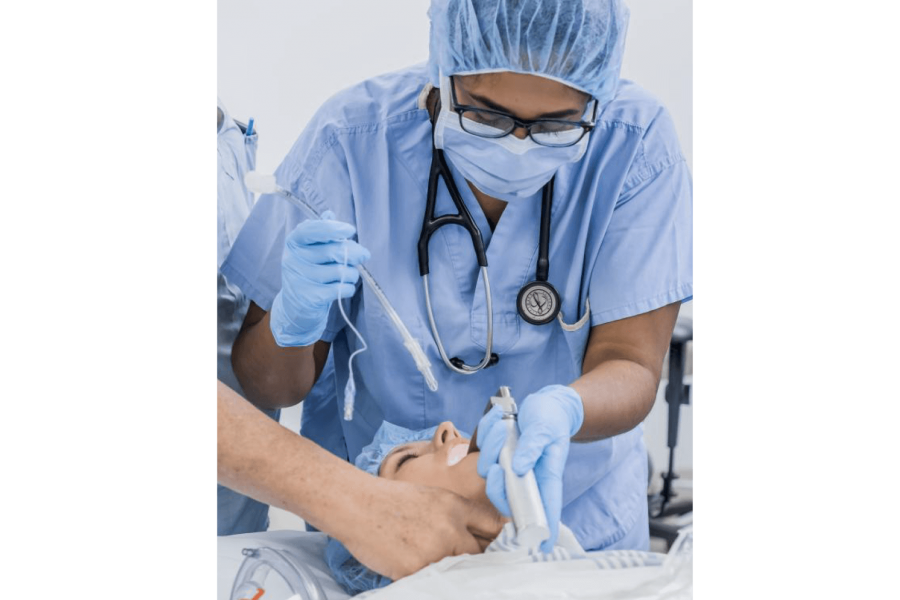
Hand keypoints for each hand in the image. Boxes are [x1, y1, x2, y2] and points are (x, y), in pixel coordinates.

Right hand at [270, 212, 370, 346]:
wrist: (295, 307)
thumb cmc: (308, 273)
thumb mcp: (310, 250)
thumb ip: (321, 232)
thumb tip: (329, 214)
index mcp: (293, 242)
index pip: (313, 229)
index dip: (334, 229)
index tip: (351, 231)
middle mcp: (293, 259)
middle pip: (334, 251)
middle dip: (355, 253)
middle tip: (363, 255)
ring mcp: (300, 279)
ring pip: (341, 271)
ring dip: (352, 274)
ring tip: (349, 275)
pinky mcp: (309, 298)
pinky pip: (341, 289)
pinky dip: (349, 288)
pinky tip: (345, 288)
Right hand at [341, 479, 504, 580]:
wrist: (357, 505)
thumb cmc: (391, 501)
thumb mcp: (431, 496)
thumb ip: (457, 514)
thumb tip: (481, 533)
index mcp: (455, 506)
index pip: (493, 526)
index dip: (500, 538)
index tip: (504, 546)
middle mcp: (449, 528)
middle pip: (481, 553)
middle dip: (477, 558)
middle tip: (471, 561)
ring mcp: (433, 551)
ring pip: (459, 570)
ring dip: (455, 570)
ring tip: (438, 560)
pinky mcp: (416, 570)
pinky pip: (434, 581)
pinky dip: (430, 578)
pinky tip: (418, 566)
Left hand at [476, 385, 584, 553]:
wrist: (546, 404)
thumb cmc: (551, 419)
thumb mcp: (546, 429)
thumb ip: (533, 448)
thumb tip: (519, 468)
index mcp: (544, 478)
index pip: (543, 510)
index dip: (542, 531)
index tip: (541, 547)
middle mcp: (525, 477)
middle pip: (503, 496)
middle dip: (495, 481)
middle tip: (497, 463)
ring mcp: (509, 465)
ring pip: (488, 470)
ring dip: (491, 447)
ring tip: (505, 426)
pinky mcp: (497, 453)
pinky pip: (482, 448)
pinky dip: (486, 433)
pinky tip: (498, 421)